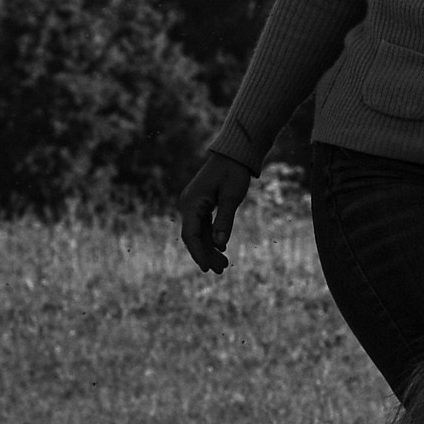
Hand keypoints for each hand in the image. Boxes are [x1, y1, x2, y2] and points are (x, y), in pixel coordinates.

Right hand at [180, 153, 251, 274]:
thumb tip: (219, 245)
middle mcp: (188, 204)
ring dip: (210, 247)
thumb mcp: (232, 197)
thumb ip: (224, 221)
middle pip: (194, 236)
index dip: (198, 253)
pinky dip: (212, 237)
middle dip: (206, 254)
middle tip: (221, 270)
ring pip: (200, 232)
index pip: (191, 235)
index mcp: (191, 203)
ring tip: (224, 265)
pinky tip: (221, 248)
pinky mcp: (202, 203)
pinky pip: (204, 225)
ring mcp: (194, 204)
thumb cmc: (234, 172)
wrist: (235, 152)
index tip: (206, 268)